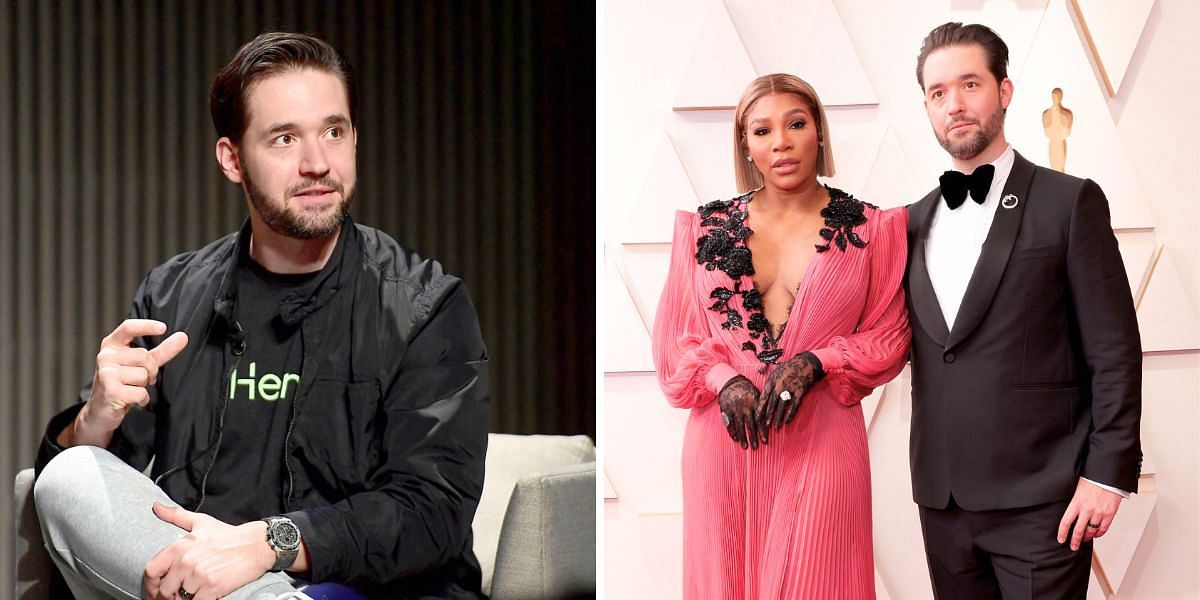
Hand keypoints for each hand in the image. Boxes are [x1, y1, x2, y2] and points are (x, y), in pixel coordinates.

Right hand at [66, 319, 187, 446]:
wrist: (100, 411)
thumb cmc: (121, 384)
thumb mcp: (139, 364)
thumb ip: (161, 351)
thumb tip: (182, 337)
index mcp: (111, 345)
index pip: (128, 328)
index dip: (146, 326)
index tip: (163, 328)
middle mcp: (105, 356)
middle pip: (144, 356)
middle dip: (150, 370)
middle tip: (140, 379)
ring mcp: (106, 373)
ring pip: (143, 374)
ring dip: (144, 386)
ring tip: (131, 389)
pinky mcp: (110, 390)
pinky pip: (141, 392)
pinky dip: (142, 399)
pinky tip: (131, 400)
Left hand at [143, 503, 274, 599]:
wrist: (256, 545)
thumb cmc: (228, 535)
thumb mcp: (201, 522)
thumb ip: (175, 515)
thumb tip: (155, 507)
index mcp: (179, 547)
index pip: (151, 570)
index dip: (150, 584)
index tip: (154, 589)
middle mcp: (186, 562)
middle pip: (164, 589)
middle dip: (166, 596)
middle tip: (172, 597)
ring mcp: (199, 576)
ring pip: (178, 599)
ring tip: (187, 597)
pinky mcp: (212, 588)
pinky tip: (200, 598)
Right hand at [718, 375, 761, 449]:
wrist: (731, 382)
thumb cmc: (747, 390)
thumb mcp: (757, 395)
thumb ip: (762, 407)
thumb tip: (770, 421)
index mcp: (754, 403)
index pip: (760, 420)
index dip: (763, 431)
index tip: (765, 441)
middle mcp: (745, 407)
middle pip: (750, 425)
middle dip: (753, 438)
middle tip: (756, 447)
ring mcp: (735, 409)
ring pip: (739, 426)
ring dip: (743, 437)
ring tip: (746, 446)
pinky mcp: (726, 410)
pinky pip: (729, 423)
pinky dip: (732, 432)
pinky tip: (735, 439)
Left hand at [756, 351, 821, 441]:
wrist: (804, 363)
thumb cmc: (787, 369)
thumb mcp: (775, 373)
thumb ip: (769, 385)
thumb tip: (761, 399)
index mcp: (772, 380)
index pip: (764, 396)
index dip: (760, 408)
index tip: (757, 417)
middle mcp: (780, 385)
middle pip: (772, 403)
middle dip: (768, 415)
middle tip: (765, 425)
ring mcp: (790, 388)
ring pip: (783, 406)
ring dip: (779, 417)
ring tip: (776, 426)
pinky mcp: (800, 391)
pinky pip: (795, 405)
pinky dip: (791, 414)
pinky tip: (787, 421)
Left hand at [1057, 478, 1122, 550]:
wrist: (1107, 476)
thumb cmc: (1092, 479)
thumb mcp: (1077, 489)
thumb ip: (1074, 501)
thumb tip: (1070, 510)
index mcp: (1076, 503)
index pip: (1066, 522)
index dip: (1062, 532)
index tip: (1061, 539)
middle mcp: (1087, 510)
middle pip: (1079, 530)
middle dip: (1075, 540)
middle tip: (1073, 546)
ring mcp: (1099, 513)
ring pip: (1091, 531)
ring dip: (1087, 537)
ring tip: (1085, 539)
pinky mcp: (1109, 514)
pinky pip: (1103, 528)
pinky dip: (1099, 533)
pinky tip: (1096, 534)